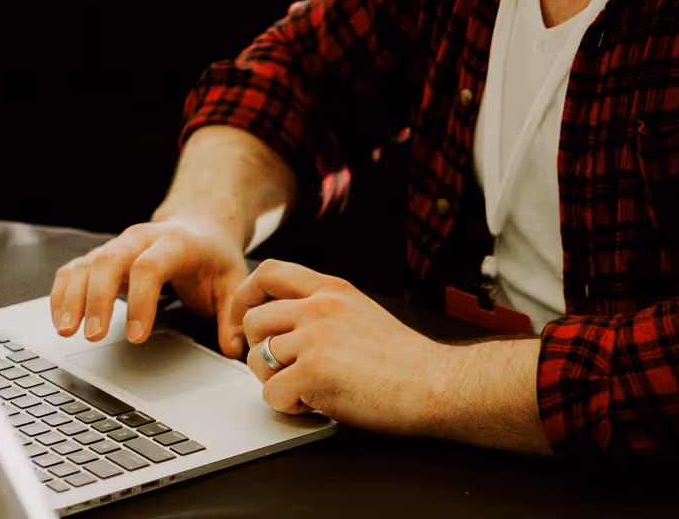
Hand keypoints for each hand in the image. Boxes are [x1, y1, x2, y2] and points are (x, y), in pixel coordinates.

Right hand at [49, 218, 248, 353]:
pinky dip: (62, 293)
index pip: (151, 266)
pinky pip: (73, 270)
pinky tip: (60, 321)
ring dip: (72, 297)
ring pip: (86, 264)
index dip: (141, 301)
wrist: (201, 225)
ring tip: (67, 332)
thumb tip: (235, 348)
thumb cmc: (214, 256)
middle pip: (110, 261)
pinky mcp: (102, 257)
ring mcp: (118, 246)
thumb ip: (233, 315)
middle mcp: (141, 239)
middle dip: (97, 299)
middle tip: (93, 336)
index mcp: (176, 243)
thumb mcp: (233, 281)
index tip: (137, 336)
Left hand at [227, 260, 458, 434]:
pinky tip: (316, 404)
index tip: (244, 322)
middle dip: (259, 350)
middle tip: (282, 371)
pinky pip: (271, 394)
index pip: (270, 272)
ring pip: (257, 359)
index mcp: (333, 289)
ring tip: (307, 389)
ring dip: (274, 381)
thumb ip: (324, 310)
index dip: (246, 297)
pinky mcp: (312, 372)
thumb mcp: (361, 312)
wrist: (434, 384)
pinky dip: (289, 407)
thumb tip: (285, 324)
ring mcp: (315, 338)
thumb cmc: (404, 360)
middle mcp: (321, 307)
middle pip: (255, 320)